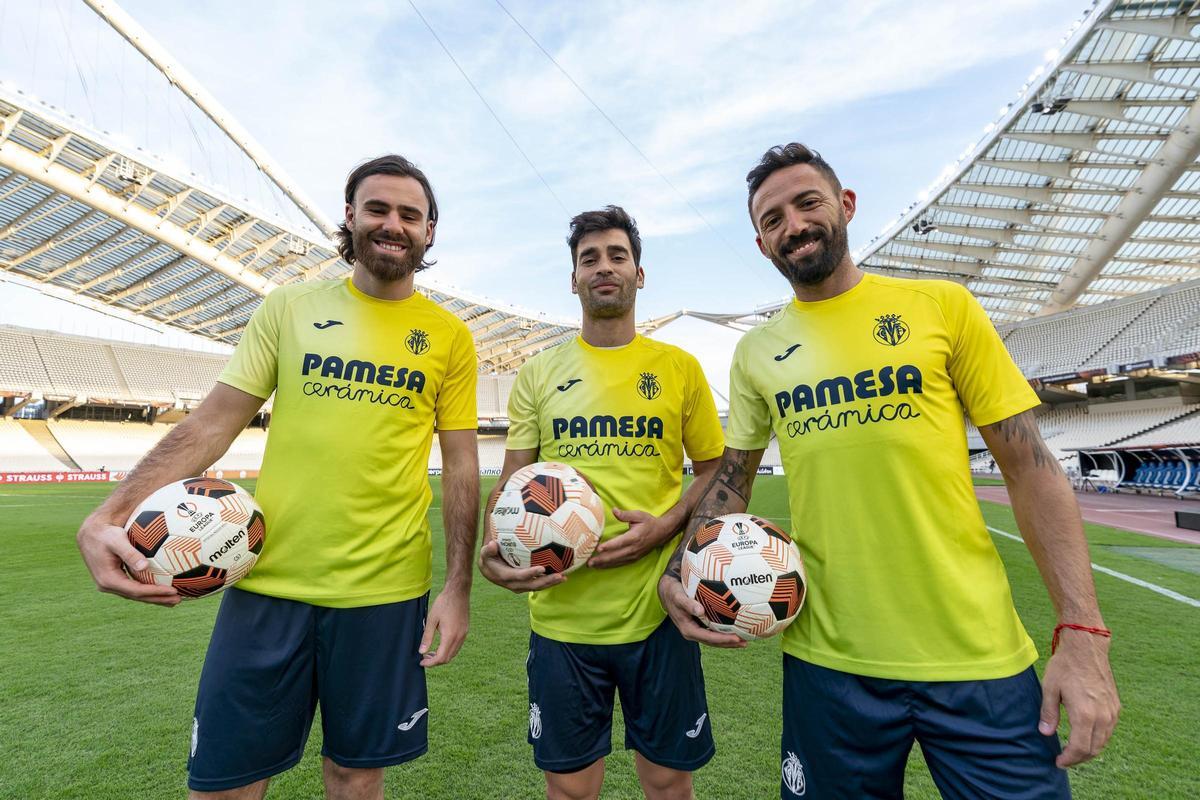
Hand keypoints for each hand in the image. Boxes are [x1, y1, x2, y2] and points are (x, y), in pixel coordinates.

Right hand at [76, 513, 179, 605]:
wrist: (90, 532)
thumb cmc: (105, 533)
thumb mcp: (117, 540)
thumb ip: (129, 553)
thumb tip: (145, 566)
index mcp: (108, 579)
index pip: (136, 590)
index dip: (155, 592)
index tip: (173, 591)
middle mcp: (108, 585)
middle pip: (137, 596)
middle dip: (158, 599)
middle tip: (178, 600)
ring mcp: (110, 583)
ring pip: (136, 594)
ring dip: (154, 597)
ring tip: (173, 599)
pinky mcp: (114, 579)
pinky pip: (134, 587)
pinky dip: (148, 589)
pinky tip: (161, 588)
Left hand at [419, 585, 468, 667]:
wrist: (458, 591)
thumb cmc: (443, 603)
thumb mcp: (431, 619)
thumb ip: (427, 637)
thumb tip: (421, 651)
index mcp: (450, 636)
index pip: (440, 657)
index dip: (430, 663)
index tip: (421, 662)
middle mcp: (459, 637)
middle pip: (448, 658)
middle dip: (435, 661)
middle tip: (424, 657)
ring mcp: (464, 634)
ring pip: (453, 653)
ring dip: (442, 656)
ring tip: (430, 652)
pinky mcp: (465, 630)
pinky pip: (457, 646)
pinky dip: (448, 650)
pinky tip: (440, 644)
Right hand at [477, 540, 565, 593]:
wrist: (489, 570)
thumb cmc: (488, 558)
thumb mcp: (484, 553)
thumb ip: (488, 550)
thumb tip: (492, 544)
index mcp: (505, 577)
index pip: (520, 576)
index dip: (531, 573)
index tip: (542, 568)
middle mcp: (514, 584)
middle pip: (533, 585)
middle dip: (547, 581)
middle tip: (560, 576)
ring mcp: (521, 586)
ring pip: (537, 586)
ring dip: (551, 583)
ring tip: (564, 578)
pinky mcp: (525, 585)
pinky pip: (538, 584)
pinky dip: (549, 581)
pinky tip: (561, 575)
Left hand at [589, 508, 662, 568]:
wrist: (662, 533)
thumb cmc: (649, 522)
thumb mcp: (639, 515)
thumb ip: (625, 514)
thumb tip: (614, 510)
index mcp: (635, 537)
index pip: (620, 542)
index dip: (609, 546)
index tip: (598, 548)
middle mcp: (634, 548)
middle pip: (616, 555)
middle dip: (602, 559)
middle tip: (589, 562)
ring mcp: (634, 555)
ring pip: (617, 561)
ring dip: (604, 564)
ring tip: (591, 565)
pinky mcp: (634, 559)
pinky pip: (620, 563)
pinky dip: (610, 566)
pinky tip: (601, 566)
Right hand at [658, 574, 744, 648]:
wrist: (667, 591)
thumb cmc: (673, 592)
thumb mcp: (678, 597)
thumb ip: (688, 604)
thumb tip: (700, 610)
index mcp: (688, 630)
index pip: (708, 638)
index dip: (722, 639)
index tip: (736, 638)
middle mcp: (693, 632)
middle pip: (714, 642)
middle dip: (729, 644)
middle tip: (745, 642)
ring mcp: (697, 629)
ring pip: (715, 638)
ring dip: (728, 640)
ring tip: (744, 639)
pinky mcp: (700, 624)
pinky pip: (714, 630)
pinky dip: (725, 630)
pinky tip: (736, 626)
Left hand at [1038, 628, 1119, 766]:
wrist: (1086, 648)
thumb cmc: (1065, 666)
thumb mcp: (1050, 688)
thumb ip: (1048, 713)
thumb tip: (1045, 733)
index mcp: (1085, 714)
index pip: (1080, 748)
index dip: (1069, 758)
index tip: (1058, 762)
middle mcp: (1103, 716)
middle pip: (1094, 749)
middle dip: (1079, 758)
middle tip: (1064, 759)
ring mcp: (1112, 712)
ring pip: (1103, 742)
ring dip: (1089, 750)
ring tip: (1074, 750)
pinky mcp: (1116, 706)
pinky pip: (1109, 731)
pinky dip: (1098, 739)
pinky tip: (1086, 736)